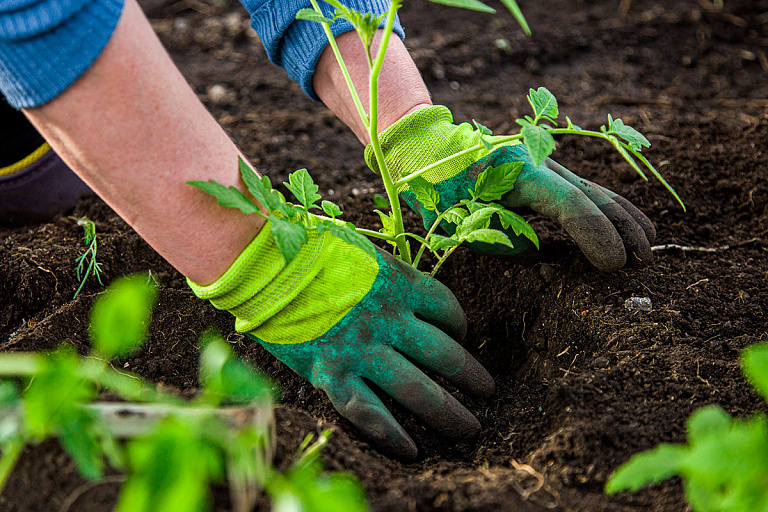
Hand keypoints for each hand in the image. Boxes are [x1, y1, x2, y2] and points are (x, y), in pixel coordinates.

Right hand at [189, 221, 493, 459]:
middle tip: (488, 392)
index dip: (460, 326)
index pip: (447, 309)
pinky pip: (371, 413)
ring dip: (449, 412)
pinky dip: (394, 435)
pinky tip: (413, 451)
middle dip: (472, 377)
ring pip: (418, 389)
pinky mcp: (332, 374)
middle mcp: (389, 320)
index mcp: (399, 283)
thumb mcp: (361, 251)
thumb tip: (403, 289)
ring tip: (470, 428)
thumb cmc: (309, 248)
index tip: (461, 337)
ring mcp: (363, 350)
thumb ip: (387, 274)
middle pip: (445, 354)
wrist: (262, 262)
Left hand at [365, 105, 655, 270]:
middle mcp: (540, 162)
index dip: (596, 236)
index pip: (570, 206)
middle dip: (622, 229)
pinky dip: (608, 208)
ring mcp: (545, 162)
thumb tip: (538, 252)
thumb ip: (500, 241)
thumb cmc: (439, 188)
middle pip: (593, 195)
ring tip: (648, 245)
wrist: (430, 148)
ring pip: (595, 189)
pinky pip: (584, 189)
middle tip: (640, 262)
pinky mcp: (545, 169)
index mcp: (518, 173)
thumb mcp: (458, 221)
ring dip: (624, 217)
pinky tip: (628, 224)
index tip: (613, 266)